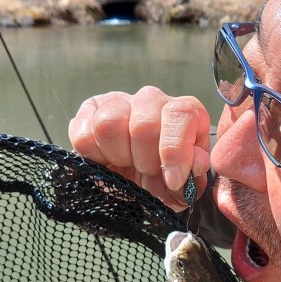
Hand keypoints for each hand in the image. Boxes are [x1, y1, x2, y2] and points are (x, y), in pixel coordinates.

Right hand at [69, 87, 211, 211]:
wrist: (136, 180)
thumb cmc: (166, 178)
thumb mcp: (185, 182)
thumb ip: (194, 175)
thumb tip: (196, 162)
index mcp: (184, 111)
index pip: (180, 114)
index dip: (175, 151)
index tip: (173, 180)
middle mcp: (152, 99)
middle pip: (143, 124)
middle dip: (145, 161)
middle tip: (147, 173)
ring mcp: (119, 101)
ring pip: (109, 124)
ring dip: (118, 156)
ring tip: (127, 165)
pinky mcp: (89, 111)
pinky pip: (84, 134)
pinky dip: (95, 157)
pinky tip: (107, 162)